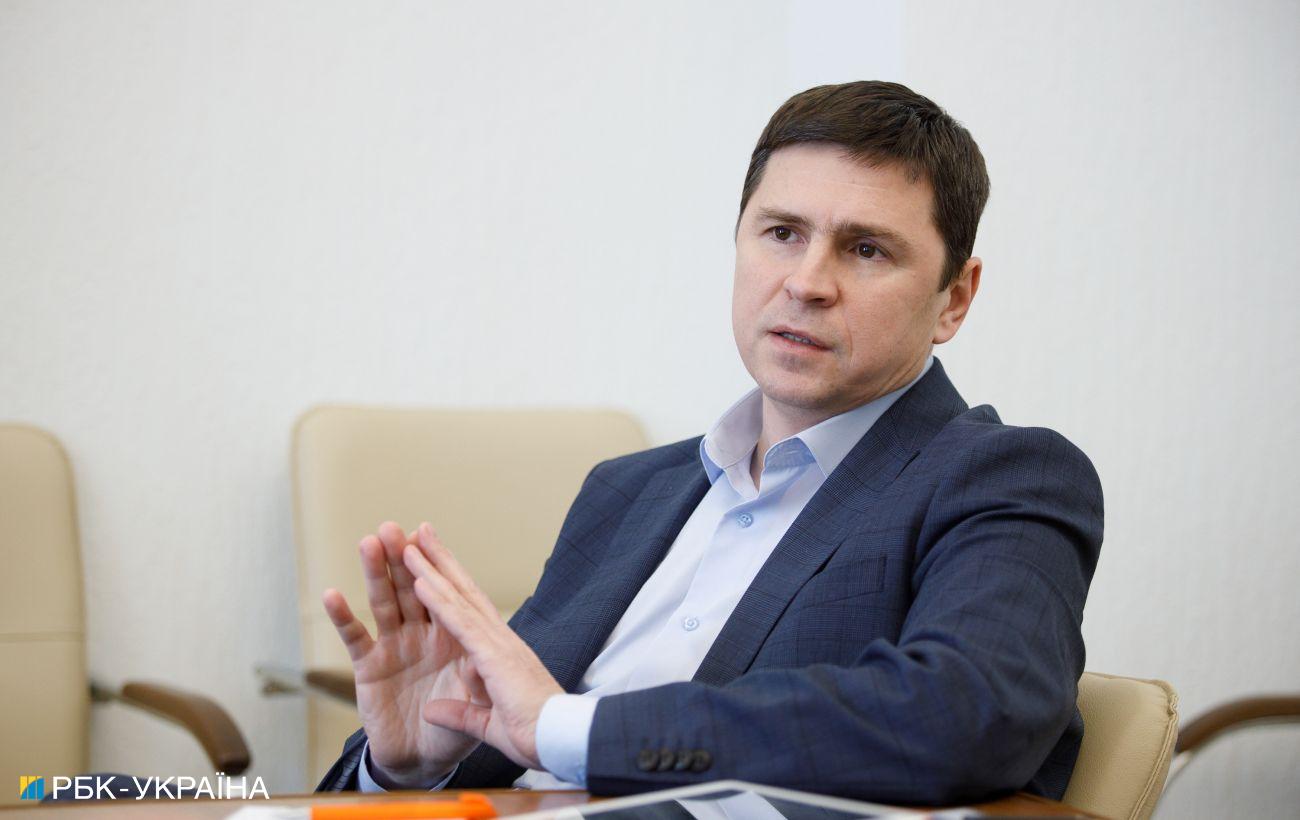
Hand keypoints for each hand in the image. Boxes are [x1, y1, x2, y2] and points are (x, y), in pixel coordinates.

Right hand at [321, 522, 486, 786]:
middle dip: (403, 557)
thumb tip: (477, 665)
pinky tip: (332, 595)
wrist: (424, 761)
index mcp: (456, 638)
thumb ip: (475, 689)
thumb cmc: (454, 731)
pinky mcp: (370, 667)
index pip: (447, 595)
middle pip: (413, 588)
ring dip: (376, 574)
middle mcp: (424, 635)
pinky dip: (343, 617)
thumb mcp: (477, 713)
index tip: (425, 534)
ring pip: (385, 603)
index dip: (436, 565)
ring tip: (367, 543)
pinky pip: (356, 638)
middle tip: (391, 527)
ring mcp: (396, 647)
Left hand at [402, 524, 563, 770]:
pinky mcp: (493, 656)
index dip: (450, 582)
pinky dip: (438, 600)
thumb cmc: (535, 734)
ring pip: (457, 598)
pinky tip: (420, 580)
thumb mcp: (487, 724)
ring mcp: (497, 643)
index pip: (469, 609)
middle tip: (419, 531)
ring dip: (431, 569)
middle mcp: (499, 639)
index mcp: (500, 653)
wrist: (560, 741)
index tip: (433, 560)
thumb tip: (432, 709)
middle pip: (463, 591)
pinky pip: (459, 623)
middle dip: (440, 560)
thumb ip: (461, 714)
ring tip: (409, 543)